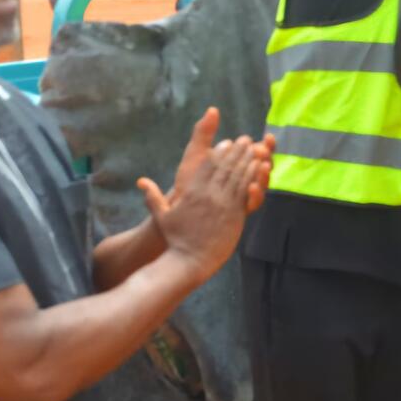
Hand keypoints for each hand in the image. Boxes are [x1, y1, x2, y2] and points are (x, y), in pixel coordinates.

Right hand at [138, 135, 271, 281]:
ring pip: (238, 176)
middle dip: (237, 151)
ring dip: (247, 160)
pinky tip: (259, 168)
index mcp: (192, 192)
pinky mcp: (235, 214)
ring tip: (255, 149)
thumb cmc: (176, 240)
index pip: (207, 166)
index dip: (218, 152)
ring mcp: (223, 204)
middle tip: (245, 140)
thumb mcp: (162, 216)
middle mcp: (208, 195)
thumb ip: (152, 197)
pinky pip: (246, 191)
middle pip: (225, 167)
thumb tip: (140, 181)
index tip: (226, 143)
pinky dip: (253, 177)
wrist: (190, 261)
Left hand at [167, 109, 274, 212]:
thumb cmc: (189, 177)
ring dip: (264, 175)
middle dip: (267, 158)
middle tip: (263, 151)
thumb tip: (213, 109)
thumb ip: (204, 132)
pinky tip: (250, 187)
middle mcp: (245, 178)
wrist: (178, 203)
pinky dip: (255, 195)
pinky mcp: (239, 209)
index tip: (267, 136)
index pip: (259, 151)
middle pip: (265, 167)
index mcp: (239, 162)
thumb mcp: (197, 152)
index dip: (267, 144)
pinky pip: (253, 203)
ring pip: (262, 184)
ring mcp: (244, 194)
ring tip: (262, 166)